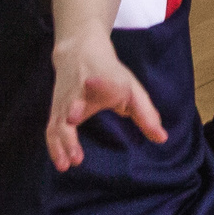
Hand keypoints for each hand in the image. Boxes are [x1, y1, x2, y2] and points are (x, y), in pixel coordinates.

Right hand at [46, 34, 165, 169]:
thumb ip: (146, 114)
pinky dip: (54, 147)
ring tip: (69, 164)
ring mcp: (65, 100)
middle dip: (73, 112)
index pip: (103, 81)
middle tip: (75, 128)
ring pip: (59, 121)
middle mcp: (80, 90)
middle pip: (74, 102)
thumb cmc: (109, 74)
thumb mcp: (131, 88)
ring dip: (63, 142)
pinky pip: (51, 129)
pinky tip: (62, 164)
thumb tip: (161, 139)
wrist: (78, 50)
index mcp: (104, 80)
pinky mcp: (55, 109)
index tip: (93, 83)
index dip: (100, 83)